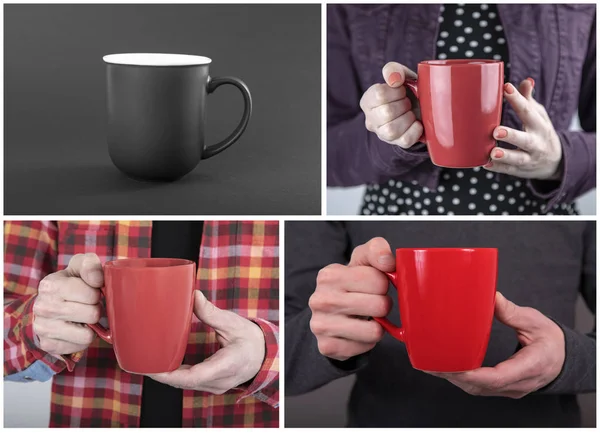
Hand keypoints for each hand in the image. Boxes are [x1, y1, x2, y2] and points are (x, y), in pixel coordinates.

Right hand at [32, 253, 102, 355]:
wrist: (49, 304)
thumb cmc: (71, 283)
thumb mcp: (79, 266)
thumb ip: (90, 265)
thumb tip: (98, 280)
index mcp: (50, 285)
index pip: (91, 294)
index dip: (96, 293)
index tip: (90, 291)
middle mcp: (42, 307)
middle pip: (92, 314)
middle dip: (95, 309)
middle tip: (87, 305)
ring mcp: (43, 328)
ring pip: (87, 334)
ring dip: (90, 326)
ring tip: (82, 317)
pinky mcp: (49, 345)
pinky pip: (80, 346)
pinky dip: (83, 338)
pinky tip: (76, 328)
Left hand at [149, 291, 264, 394]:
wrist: (266, 354)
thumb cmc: (251, 339)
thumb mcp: (233, 322)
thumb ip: (211, 312)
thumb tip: (193, 295)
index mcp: (227, 365)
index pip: (194, 376)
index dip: (170, 375)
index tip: (152, 368)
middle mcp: (220, 380)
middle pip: (185, 382)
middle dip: (161, 374)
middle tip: (139, 361)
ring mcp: (216, 385)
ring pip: (186, 384)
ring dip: (167, 375)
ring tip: (146, 362)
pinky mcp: (212, 384)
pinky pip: (190, 382)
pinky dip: (176, 375)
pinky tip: (163, 365)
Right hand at [309, 237, 393, 360]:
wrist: (329, 314)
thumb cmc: (351, 285)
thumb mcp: (362, 261)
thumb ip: (377, 250)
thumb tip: (388, 261)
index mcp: (329, 275)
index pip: (379, 280)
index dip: (383, 284)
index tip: (372, 286)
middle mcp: (320, 299)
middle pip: (380, 305)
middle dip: (382, 305)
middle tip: (371, 304)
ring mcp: (320, 325)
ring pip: (375, 331)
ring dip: (378, 326)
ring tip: (366, 319)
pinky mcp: (327, 346)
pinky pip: (365, 347)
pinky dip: (367, 342)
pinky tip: (357, 333)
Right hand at [360, 62, 423, 148]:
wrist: (420, 107)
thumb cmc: (407, 91)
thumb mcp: (400, 75)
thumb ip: (393, 70)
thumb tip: (394, 79)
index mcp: (368, 101)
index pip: (379, 94)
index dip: (396, 91)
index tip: (403, 90)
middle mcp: (371, 119)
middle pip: (386, 113)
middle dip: (403, 104)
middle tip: (408, 102)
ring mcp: (382, 134)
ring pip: (391, 130)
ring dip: (408, 118)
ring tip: (411, 112)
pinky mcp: (396, 143)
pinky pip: (405, 140)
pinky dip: (415, 130)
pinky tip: (417, 123)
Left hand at [429, 292, 565, 398]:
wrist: (564, 359)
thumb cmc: (551, 341)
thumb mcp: (536, 322)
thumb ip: (513, 312)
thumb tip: (492, 298)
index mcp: (531, 366)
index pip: (498, 377)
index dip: (473, 374)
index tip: (453, 366)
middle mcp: (519, 383)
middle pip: (482, 386)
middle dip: (455, 376)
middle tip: (431, 363)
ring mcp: (510, 389)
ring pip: (478, 390)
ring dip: (455, 379)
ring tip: (432, 365)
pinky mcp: (503, 388)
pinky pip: (479, 388)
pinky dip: (461, 379)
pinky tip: (446, 369)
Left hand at [485, 78, 562, 179]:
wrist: (555, 163)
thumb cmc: (540, 133)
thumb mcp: (539, 116)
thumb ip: (529, 100)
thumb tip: (526, 80)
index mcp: (540, 126)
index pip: (528, 111)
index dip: (518, 99)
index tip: (506, 88)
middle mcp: (536, 143)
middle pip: (525, 140)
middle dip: (511, 135)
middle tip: (496, 131)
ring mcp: (529, 159)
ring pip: (518, 159)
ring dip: (505, 156)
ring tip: (492, 152)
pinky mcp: (520, 171)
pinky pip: (508, 170)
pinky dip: (497, 168)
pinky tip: (485, 164)